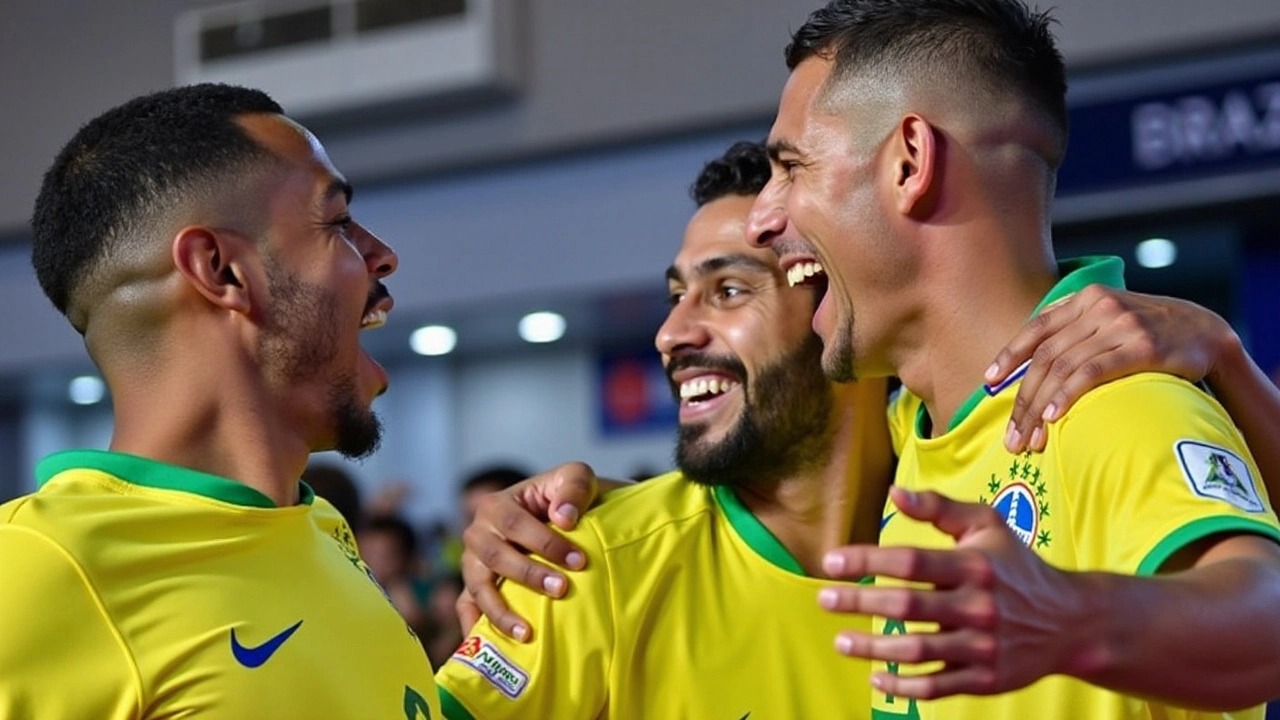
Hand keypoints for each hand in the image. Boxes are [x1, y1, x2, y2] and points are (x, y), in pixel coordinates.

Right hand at [457, 462, 599, 640]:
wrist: (562, 516)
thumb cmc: (566, 498)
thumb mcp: (576, 477)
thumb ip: (573, 488)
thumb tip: (564, 518)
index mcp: (497, 505)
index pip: (517, 526)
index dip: (547, 544)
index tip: (580, 562)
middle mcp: (478, 533)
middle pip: (495, 557)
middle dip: (529, 575)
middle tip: (562, 590)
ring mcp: (473, 563)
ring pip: (478, 587)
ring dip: (501, 611)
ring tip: (527, 633)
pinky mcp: (474, 586)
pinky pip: (466, 608)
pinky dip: (473, 627)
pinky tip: (495, 647)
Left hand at [818, 487, 1088, 699]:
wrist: (1071, 622)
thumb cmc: (1016, 566)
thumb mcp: (987, 525)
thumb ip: (939, 508)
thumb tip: (893, 493)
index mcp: (974, 566)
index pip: (910, 561)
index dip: (867, 560)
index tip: (830, 562)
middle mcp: (978, 607)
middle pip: (907, 606)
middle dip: (860, 602)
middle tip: (824, 599)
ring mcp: (982, 647)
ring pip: (917, 650)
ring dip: (873, 648)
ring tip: (841, 641)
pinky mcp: (985, 679)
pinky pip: (936, 687)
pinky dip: (903, 686)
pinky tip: (876, 677)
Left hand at [987, 285, 1236, 451]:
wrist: (1206, 331)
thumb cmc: (1147, 334)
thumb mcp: (1107, 321)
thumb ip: (1073, 335)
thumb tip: (1028, 372)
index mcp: (1084, 298)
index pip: (1036, 329)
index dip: (1009, 356)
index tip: (987, 383)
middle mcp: (1098, 306)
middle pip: (1046, 357)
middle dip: (1022, 400)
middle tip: (1011, 436)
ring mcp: (1121, 324)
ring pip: (1064, 368)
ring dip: (1040, 407)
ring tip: (1029, 439)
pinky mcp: (1142, 346)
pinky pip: (1093, 372)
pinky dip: (1068, 395)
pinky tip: (1053, 416)